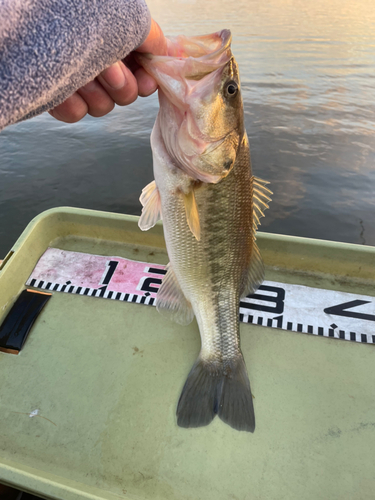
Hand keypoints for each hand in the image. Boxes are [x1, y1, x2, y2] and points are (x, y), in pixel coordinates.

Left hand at [48, 19, 166, 122]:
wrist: (44, 21)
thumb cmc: (84, 15)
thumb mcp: (128, 19)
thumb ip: (153, 37)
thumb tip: (166, 55)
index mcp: (118, 50)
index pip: (142, 79)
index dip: (146, 83)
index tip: (145, 81)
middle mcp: (101, 68)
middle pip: (125, 97)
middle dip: (121, 85)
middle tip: (108, 69)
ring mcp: (80, 85)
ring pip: (102, 107)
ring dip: (95, 91)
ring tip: (82, 71)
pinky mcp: (58, 98)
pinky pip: (76, 114)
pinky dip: (73, 103)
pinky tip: (66, 86)